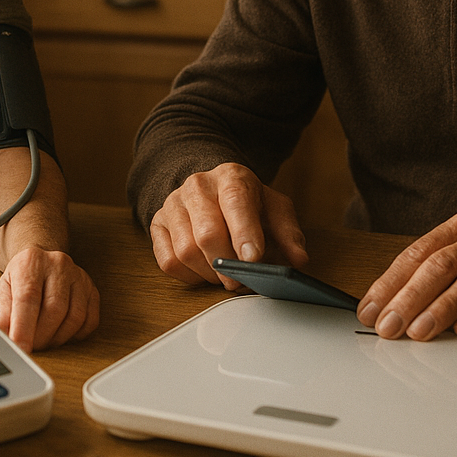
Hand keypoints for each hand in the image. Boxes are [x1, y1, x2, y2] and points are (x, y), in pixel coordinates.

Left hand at [0, 248, 98, 352]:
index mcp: (31, 261)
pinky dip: (75, 336)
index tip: (21, 349)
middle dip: (41, 336)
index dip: (24, 328)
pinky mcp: (92, 290)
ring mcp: (78, 276)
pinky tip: (61, 334)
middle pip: (55, 309)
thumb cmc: (21, 279)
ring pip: (75, 317)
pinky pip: (90, 321)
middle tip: (31, 346)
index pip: (28, 298)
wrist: (40, 263)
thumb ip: (2, 315)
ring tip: (44, 341)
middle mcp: (58, 264)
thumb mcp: (3, 292)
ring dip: (58, 338)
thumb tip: (3, 339)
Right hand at [149, 162, 307, 287]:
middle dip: (227, 264)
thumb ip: (288, 233)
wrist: (212, 189)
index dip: (245, 233)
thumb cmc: (247, 203)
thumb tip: (298, 260)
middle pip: (207, 232)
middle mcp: (198, 186)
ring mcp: (174, 204)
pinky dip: (189, 275)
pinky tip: (204, 271)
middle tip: (240, 280)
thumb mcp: (274, 209)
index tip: (253, 259)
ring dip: (209, 273)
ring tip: (225, 276)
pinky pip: (168, 260)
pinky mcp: (158, 223)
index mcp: (231, 176)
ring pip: (186, 250)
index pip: (236, 202)